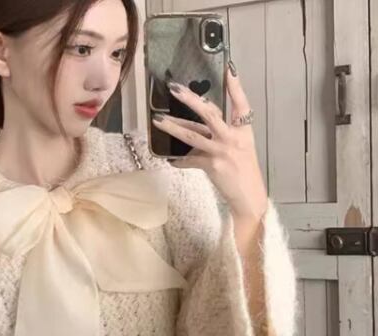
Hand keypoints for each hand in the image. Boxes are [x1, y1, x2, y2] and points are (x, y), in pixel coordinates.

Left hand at [152, 64, 267, 221]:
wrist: (248, 195)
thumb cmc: (243, 170)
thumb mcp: (239, 147)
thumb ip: (220, 135)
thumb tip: (196, 128)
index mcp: (243, 130)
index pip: (241, 104)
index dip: (235, 87)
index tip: (229, 68)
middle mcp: (232, 138)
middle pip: (210, 113)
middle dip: (191, 99)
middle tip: (175, 88)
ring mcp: (221, 151)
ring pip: (193, 135)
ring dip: (173, 127)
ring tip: (158, 120)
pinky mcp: (211, 166)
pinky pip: (189, 161)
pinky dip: (179, 161)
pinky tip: (170, 160)